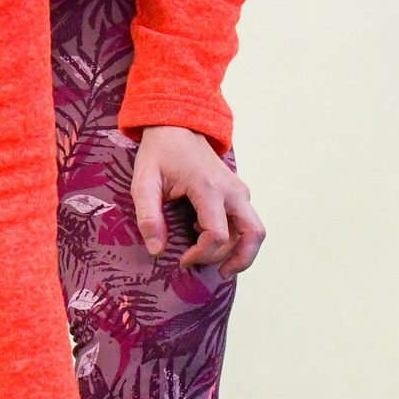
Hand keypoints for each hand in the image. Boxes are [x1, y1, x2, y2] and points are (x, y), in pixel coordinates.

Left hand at [131, 125, 264, 277]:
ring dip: (241, 251)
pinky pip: (248, 221)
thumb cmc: (159, 153)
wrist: (178, 125)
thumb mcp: (143, 182)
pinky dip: (237, 237)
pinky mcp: (239, 192)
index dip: (202, 255)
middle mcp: (232, 191)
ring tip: (219, 264)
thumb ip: (148, 216)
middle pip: (253, 234)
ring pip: (254, 230)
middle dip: (240, 261)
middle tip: (219, 273)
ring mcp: (240, 190)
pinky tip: (212, 238)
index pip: (218, 235)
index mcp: (209, 189)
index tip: (182, 260)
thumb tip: (157, 250)